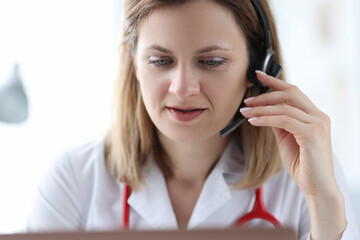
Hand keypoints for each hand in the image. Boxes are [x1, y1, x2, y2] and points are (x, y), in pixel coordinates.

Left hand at [240, 70, 335, 196]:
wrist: (317, 187)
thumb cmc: (302, 164)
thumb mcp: (287, 139)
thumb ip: (279, 123)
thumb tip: (264, 110)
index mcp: (314, 115)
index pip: (294, 92)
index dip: (276, 81)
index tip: (258, 75)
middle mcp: (319, 116)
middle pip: (290, 94)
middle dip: (266, 94)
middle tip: (247, 100)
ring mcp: (318, 124)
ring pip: (284, 107)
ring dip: (261, 108)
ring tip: (245, 111)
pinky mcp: (312, 134)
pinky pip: (284, 120)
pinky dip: (266, 119)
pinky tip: (253, 121)